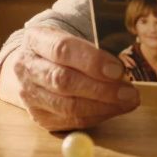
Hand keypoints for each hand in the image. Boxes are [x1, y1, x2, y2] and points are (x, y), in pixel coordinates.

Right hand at [10, 26, 138, 131]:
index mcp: (36, 39)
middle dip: (102, 89)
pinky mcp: (39, 116)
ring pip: (67, 106)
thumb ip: (95, 47)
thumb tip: (122, 66)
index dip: (92, 61)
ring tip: (127, 102)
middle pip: (64, 81)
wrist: (33, 64)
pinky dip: (96, 116)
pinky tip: (113, 109)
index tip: (119, 70)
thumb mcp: (73, 35)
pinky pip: (71, 121)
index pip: (63, 49)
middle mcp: (27, 68)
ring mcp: (30, 95)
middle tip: (130, 92)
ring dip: (103, 106)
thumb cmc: (63, 48)